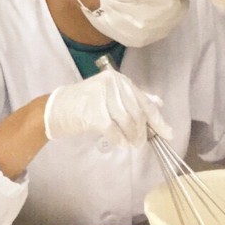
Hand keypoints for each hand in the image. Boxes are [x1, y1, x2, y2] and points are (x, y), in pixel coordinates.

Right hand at [44, 70, 171, 147]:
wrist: (56, 108)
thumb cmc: (84, 103)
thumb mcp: (111, 95)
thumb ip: (134, 97)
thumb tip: (159, 102)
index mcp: (119, 79)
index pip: (144, 102)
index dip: (158, 120)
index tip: (169, 134)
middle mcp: (112, 84)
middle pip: (137, 114)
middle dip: (142, 132)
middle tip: (139, 144)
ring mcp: (102, 97)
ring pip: (128, 123)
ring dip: (132, 138)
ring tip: (130, 144)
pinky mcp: (93, 112)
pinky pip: (114, 131)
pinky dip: (119, 140)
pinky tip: (118, 143)